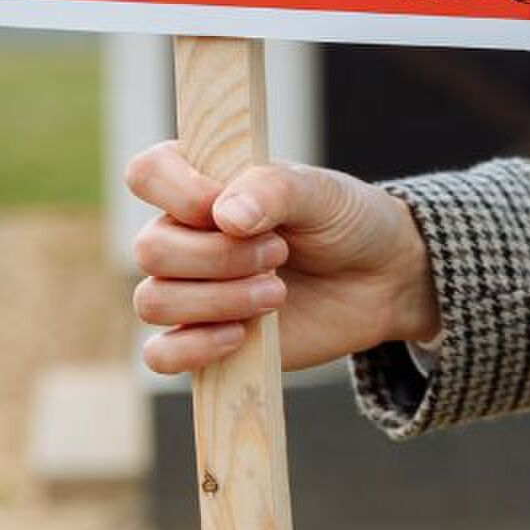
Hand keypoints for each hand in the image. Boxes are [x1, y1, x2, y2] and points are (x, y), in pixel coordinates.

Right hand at [127, 142, 439, 373]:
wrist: (382, 279)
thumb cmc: (347, 223)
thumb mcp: (324, 193)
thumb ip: (275, 190)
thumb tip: (225, 215)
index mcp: (204, 184)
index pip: (147, 174)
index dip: (181, 193)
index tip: (232, 208)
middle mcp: (185, 235)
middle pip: (149, 249)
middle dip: (219, 256)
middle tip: (280, 252)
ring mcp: (190, 288)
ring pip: (153, 301)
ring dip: (218, 300)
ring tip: (278, 292)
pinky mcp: (203, 338)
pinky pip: (160, 355)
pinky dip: (194, 348)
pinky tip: (240, 336)